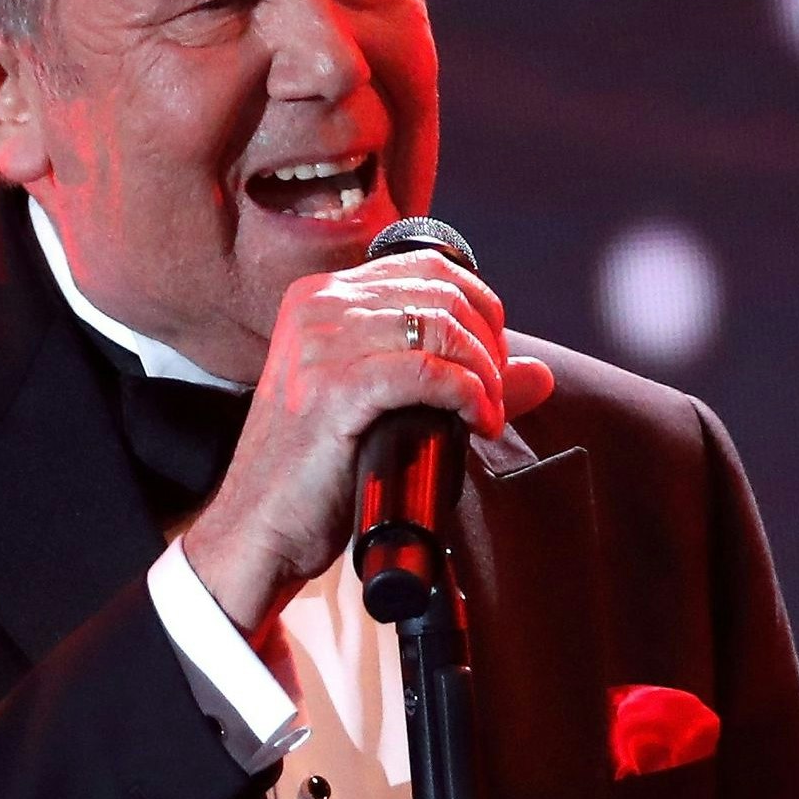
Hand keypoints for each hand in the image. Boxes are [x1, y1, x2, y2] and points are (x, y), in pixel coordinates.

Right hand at [178, 252, 556, 630]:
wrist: (257, 529)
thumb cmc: (318, 476)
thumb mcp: (387, 409)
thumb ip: (457, 380)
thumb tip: (541, 374)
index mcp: (323, 297)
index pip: (430, 268)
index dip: (481, 310)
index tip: (492, 362)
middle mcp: (319, 306)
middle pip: (443, 293)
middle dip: (489, 344)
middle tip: (494, 395)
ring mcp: (323, 343)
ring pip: (441, 327)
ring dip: (484, 374)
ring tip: (485, 415)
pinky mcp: (334, 388)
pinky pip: (428, 372)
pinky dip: (467, 396)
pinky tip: (474, 424)